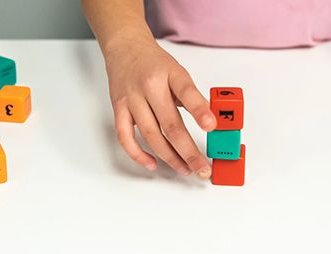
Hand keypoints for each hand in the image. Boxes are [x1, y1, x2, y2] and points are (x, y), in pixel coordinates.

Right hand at [103, 38, 215, 177]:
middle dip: (188, 151)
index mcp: (169, 74)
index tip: (212, 127)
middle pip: (170, 125)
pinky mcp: (118, 109)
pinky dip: (138, 154)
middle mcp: (149, 87)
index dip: (199, 111)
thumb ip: (191, 96)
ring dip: (170, 157)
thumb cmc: (153, 62)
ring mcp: (131, 99)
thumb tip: (209, 123)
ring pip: (151, 136)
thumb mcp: (178, 72)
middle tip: (202, 168)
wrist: (125, 47)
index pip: (186, 92)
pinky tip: (152, 164)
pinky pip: (125, 137)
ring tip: (185, 169)